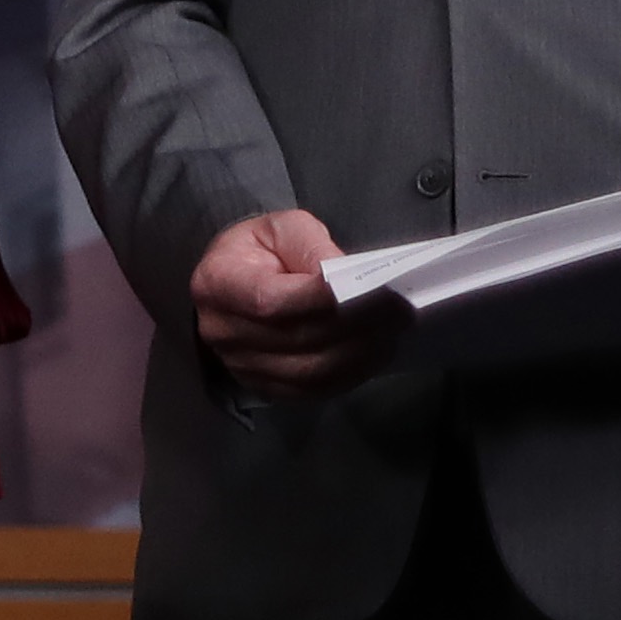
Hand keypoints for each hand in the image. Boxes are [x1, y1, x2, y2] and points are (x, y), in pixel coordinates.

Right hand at [188, 208, 388, 401]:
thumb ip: (312, 248)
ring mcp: (238, 364)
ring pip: (308, 372)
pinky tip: (371, 355)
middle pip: (297, 340)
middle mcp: (221, 331)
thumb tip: (348, 279)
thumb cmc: (260, 249)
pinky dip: (348, 376)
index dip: (324, 300)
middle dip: (357, 327)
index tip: (378, 291)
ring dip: (358, 356)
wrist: (233, 279)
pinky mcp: (259, 384)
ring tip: (393, 334)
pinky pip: (310, 391)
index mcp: (218, 283)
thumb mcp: (284, 228)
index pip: (272, 302)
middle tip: (402, 312)